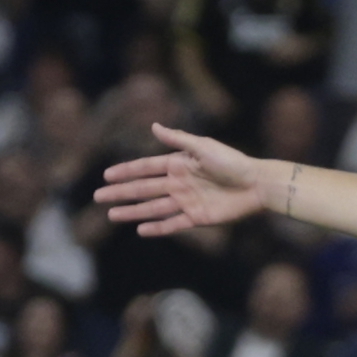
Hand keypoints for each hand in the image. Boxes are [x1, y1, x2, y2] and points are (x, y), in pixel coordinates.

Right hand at [94, 123, 274, 234]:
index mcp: (179, 163)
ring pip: (153, 208)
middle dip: (121, 193)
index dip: (126, 171)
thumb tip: (153, 126)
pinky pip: (172, 224)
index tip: (106, 175)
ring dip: (133, 211)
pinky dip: (157, 228)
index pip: (146, 168)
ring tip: (112, 215)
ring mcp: (186, 201)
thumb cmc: (233, 162)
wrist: (257, 185)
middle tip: (98, 197)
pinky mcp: (197, 217)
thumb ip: (178, 139)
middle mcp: (179, 183)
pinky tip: (140, 230)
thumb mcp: (204, 147)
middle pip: (144, 189)